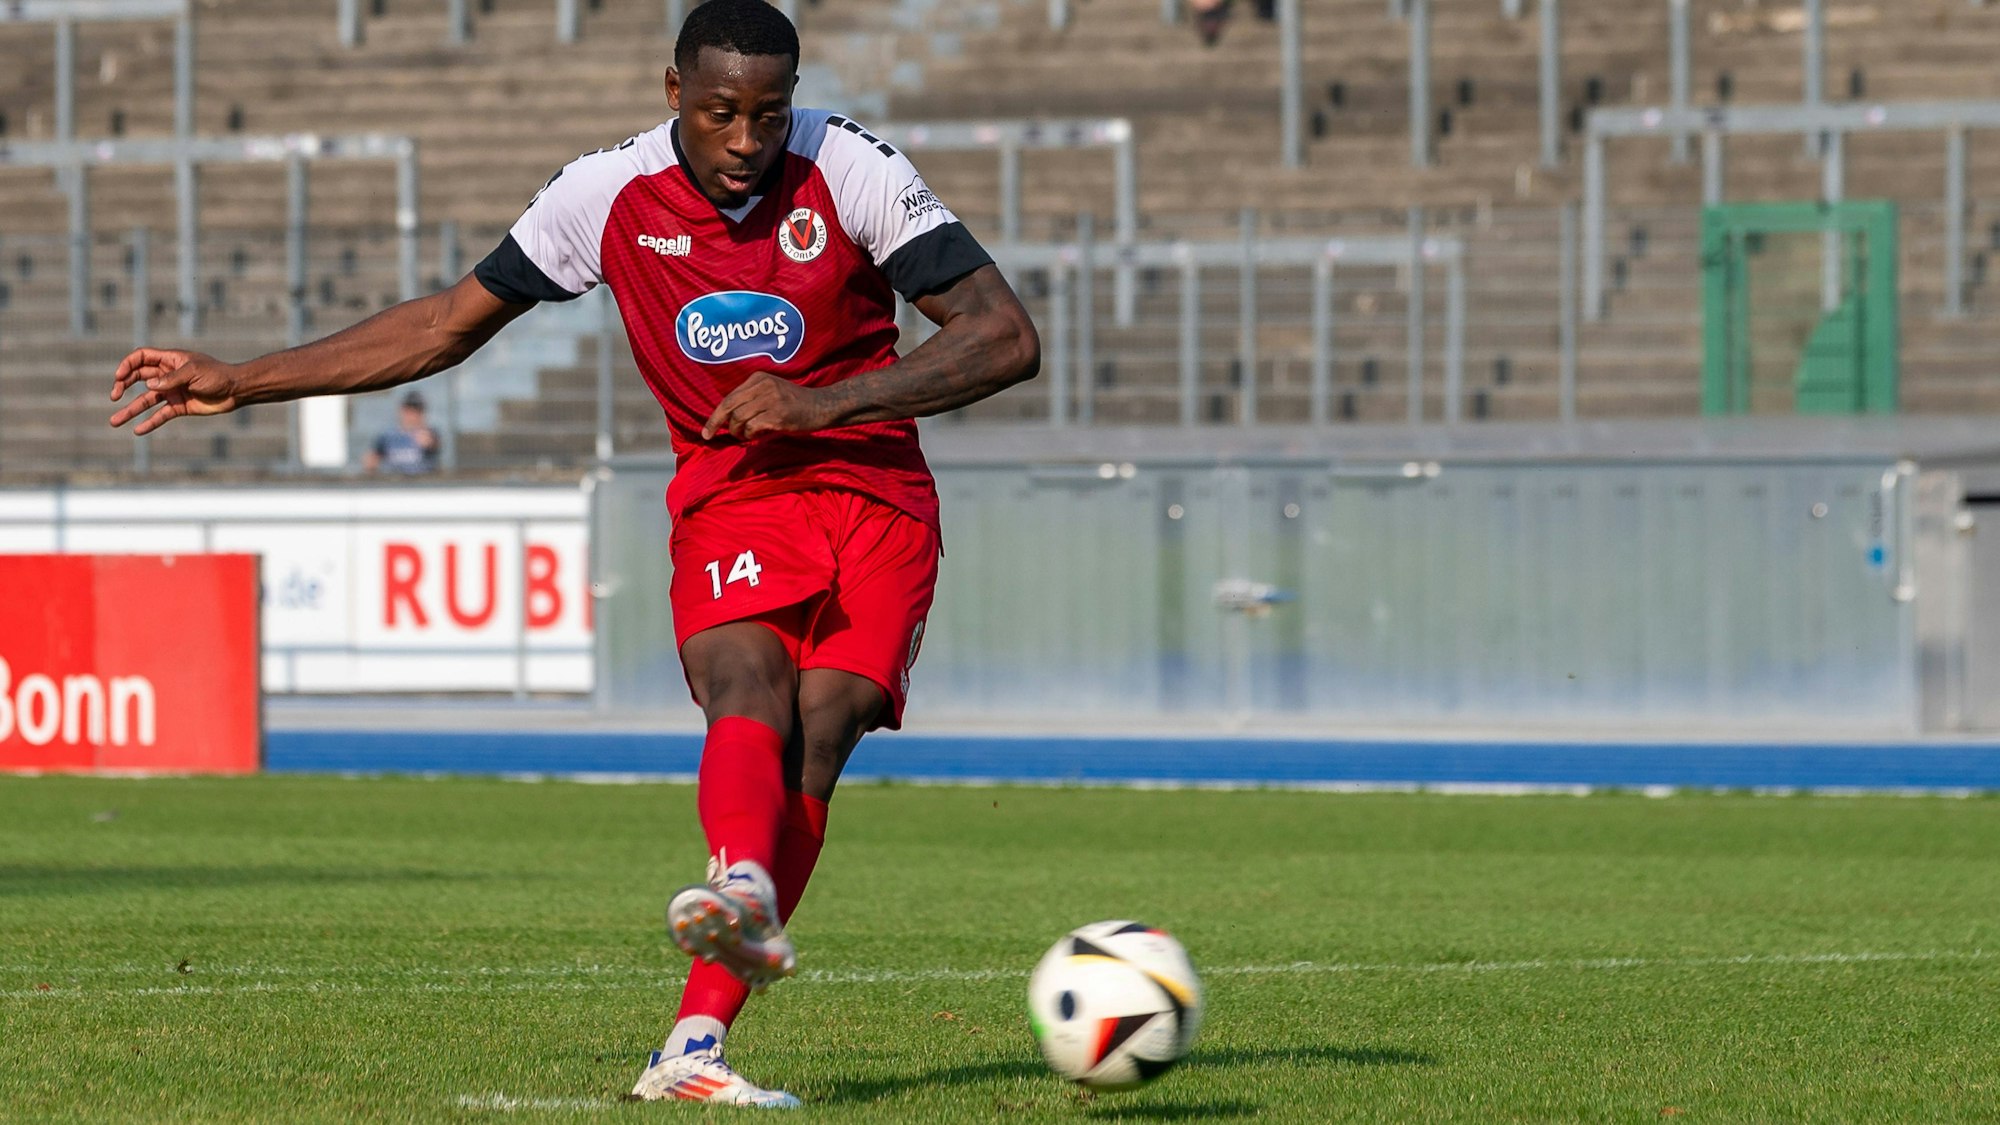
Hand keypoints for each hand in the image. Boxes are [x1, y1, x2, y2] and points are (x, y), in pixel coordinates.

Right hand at [109, 348, 241, 435]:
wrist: (236, 390)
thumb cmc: (217, 375)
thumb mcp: (194, 372)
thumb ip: (171, 378)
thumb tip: (149, 385)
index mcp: (170, 360)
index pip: (141, 357)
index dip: (127, 365)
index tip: (119, 377)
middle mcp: (167, 375)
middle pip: (138, 377)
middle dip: (123, 385)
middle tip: (114, 396)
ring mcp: (172, 391)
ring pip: (145, 400)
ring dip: (130, 410)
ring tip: (114, 422)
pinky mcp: (179, 406)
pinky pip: (160, 415)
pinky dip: (149, 423)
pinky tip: (138, 431)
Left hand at [701, 371, 838, 440]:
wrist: (822, 406)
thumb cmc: (795, 403)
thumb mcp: (771, 391)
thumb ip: (751, 399)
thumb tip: (726, 419)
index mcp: (758, 378)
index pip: (729, 397)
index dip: (715, 415)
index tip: (707, 430)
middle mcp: (763, 386)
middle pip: (729, 406)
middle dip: (716, 423)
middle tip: (709, 436)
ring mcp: (771, 400)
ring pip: (739, 418)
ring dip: (737, 432)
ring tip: (745, 436)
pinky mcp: (778, 415)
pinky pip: (752, 427)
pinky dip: (750, 435)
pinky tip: (756, 436)